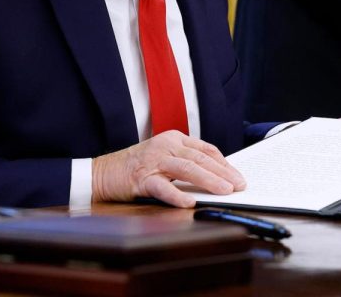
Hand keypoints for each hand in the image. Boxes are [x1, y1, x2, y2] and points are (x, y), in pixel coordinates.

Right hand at [92, 131, 245, 207]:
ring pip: (187, 169)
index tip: (237, 176)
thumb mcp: (164, 156)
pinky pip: (162, 187)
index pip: (205, 149)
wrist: (102, 172)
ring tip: (224, 191)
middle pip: (200, 158)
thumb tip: (216, 177)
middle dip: (223, 173)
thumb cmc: (136, 166)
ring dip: (208, 181)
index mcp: (173, 138)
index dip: (224, 163)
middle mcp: (165, 146)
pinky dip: (177, 195)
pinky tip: (189, 203)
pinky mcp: (141, 178)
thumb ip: (186, 161)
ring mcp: (153, 161)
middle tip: (239, 185)